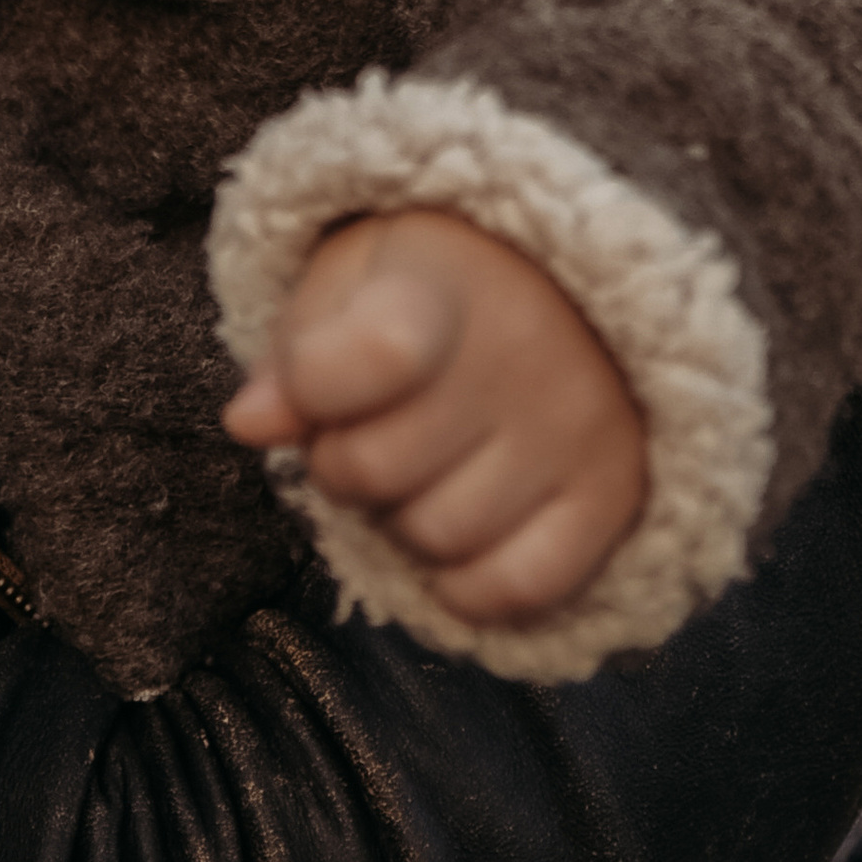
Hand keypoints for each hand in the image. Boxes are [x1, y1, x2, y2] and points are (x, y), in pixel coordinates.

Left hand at [223, 206, 647, 626]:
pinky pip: (518, 587)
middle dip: (341, 461)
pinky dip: (468, 587)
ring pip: (435, 538)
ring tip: (419, 466)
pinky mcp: (613, 495)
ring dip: (401, 520)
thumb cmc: (434, 279)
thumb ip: (295, 348)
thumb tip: (248, 424)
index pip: (370, 356)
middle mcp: (523, 354)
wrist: (566, 279)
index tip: (319, 375)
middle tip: (365, 426)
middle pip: (374, 471)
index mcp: (445, 280)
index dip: (313, 386)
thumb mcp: (349, 274)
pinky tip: (456, 540)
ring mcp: (574, 430)